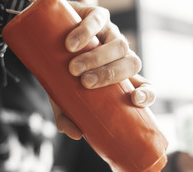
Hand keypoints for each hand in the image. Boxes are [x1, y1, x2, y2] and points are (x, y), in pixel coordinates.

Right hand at [51, 2, 155, 139]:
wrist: (46, 40)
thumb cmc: (61, 73)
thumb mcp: (63, 97)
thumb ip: (68, 115)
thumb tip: (75, 134)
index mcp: (120, 78)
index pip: (145, 86)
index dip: (146, 93)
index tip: (135, 100)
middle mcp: (120, 56)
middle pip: (132, 63)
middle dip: (111, 75)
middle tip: (86, 83)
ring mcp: (110, 35)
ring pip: (119, 44)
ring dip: (98, 58)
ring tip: (74, 68)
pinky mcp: (97, 17)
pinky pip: (99, 20)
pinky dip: (87, 32)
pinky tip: (72, 44)